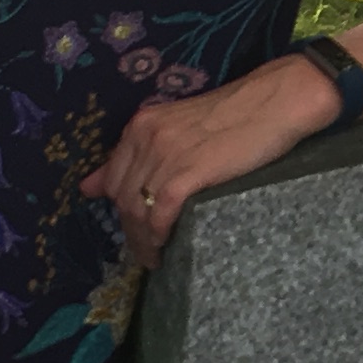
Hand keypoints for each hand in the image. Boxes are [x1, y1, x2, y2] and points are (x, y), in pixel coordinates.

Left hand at [91, 56, 336, 271]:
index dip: (119, 208)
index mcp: (140, 126)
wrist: (273, 103)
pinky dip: (158, 235)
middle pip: (122, 198)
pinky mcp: (188, 171)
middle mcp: (146, 137)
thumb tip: (89, 187)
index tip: (132, 227)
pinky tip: (166, 247)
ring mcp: (166, 154)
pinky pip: (160, 212)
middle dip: (129, 231)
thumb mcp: (176, 128)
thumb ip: (138, 154)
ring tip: (156, 258)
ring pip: (138, 209)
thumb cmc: (234, 116)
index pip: (111, 178)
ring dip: (142, 241)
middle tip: (146, 251)